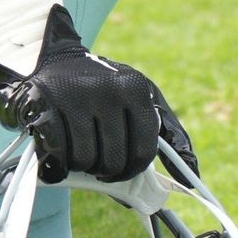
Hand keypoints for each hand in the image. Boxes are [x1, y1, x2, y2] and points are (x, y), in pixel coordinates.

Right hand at [0, 5, 197, 182]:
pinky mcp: (44, 104)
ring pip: (86, 160)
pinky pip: (58, 154)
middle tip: (97, 161)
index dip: (132, 169)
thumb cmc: (104, 91)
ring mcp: (75, 96)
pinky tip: (58, 151)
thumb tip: (192, 177)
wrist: (54, 61)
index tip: (122, 169)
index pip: (143, 150)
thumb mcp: (141, 99)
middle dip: (105, 170)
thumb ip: (169, 135)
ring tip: (78, 149)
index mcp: (136, 88)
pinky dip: (57, 163)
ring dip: (81, 166)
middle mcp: (108, 89)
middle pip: (114, 160)